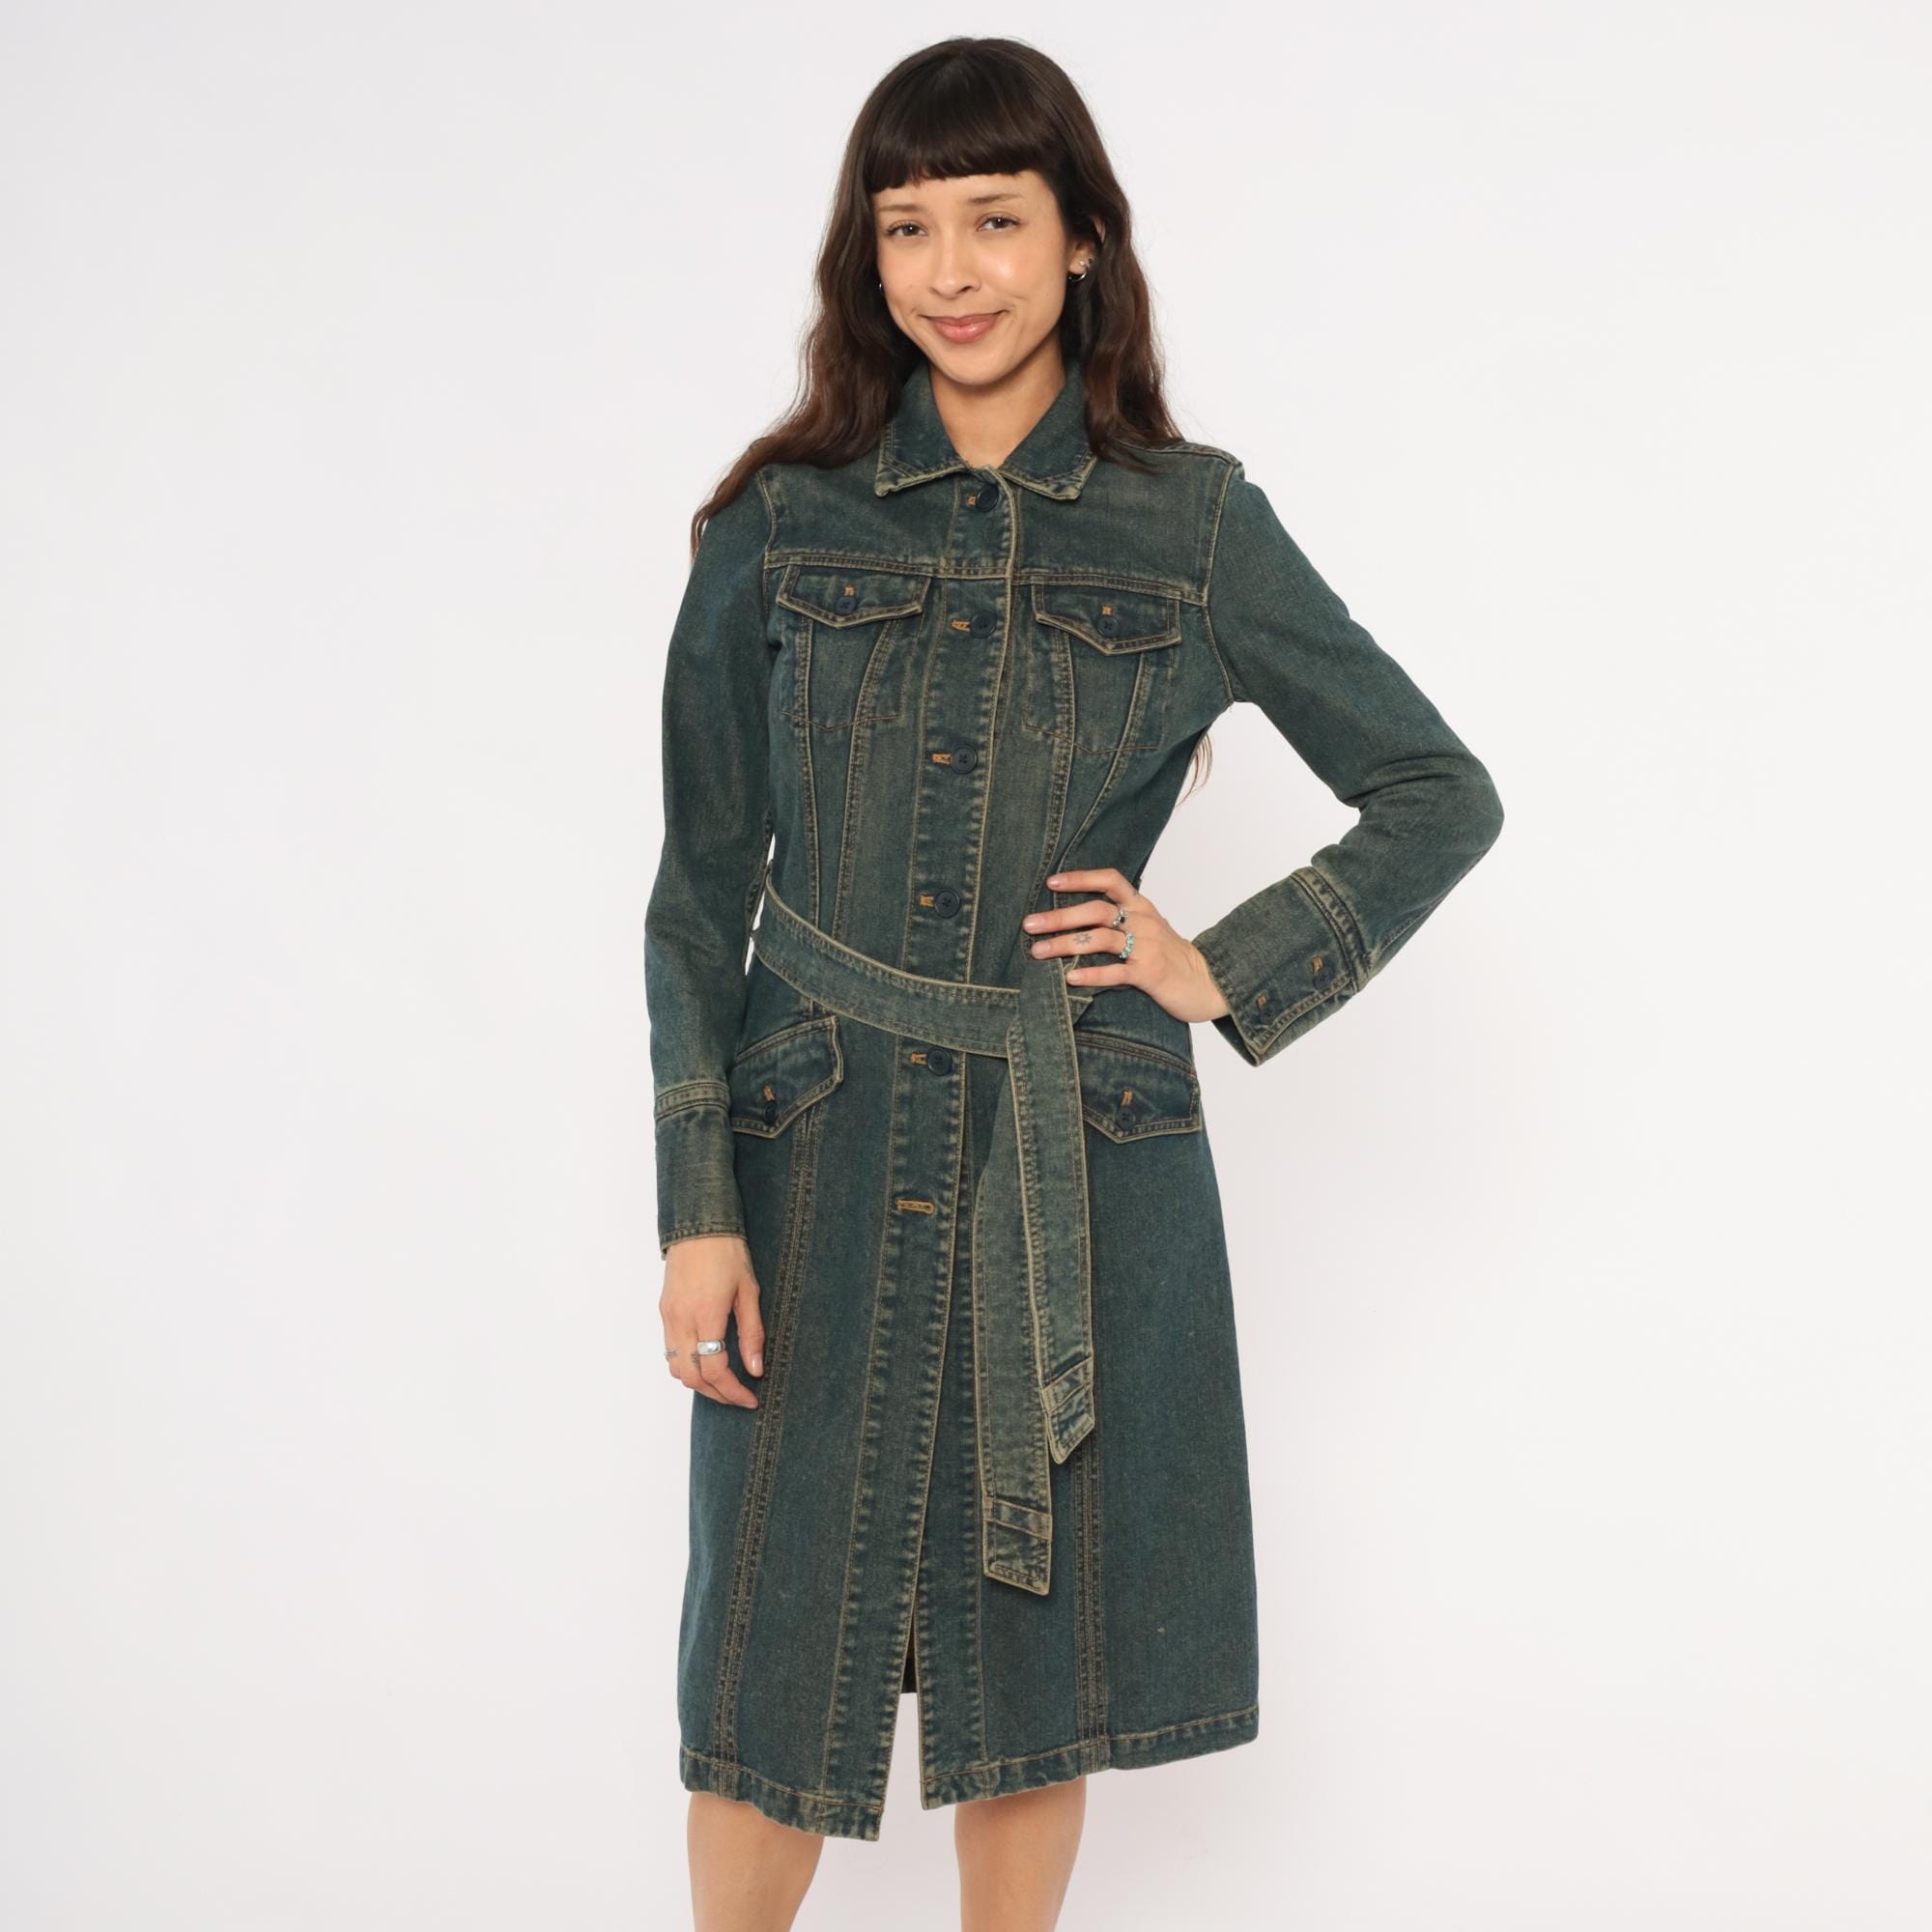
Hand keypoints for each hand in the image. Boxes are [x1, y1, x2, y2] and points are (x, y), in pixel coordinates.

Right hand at [661, 1233, 762, 1407]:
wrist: (698, 1226)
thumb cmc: (728, 1253)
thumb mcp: (749, 1292)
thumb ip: (752, 1333)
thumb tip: (755, 1369)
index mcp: (706, 1314)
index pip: (714, 1370)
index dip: (733, 1391)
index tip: (750, 1398)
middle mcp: (681, 1319)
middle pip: (691, 1377)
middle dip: (716, 1394)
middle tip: (739, 1397)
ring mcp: (668, 1316)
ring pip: (676, 1368)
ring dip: (699, 1382)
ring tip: (724, 1383)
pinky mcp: (664, 1312)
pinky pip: (670, 1351)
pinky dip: (687, 1365)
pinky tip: (707, 1362)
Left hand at [1023, 867, 1232, 1025]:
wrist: (1207, 982)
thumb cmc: (1170, 955)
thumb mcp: (1149, 927)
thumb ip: (1121, 918)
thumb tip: (1076, 916)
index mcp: (1141, 906)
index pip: (1110, 881)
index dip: (1080, 878)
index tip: (1051, 882)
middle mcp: (1143, 921)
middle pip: (1096, 910)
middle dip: (1059, 917)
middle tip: (1029, 924)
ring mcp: (1147, 947)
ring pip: (1100, 939)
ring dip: (1065, 944)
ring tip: (1038, 952)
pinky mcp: (1150, 974)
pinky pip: (1116, 971)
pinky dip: (1091, 974)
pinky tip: (1070, 977)